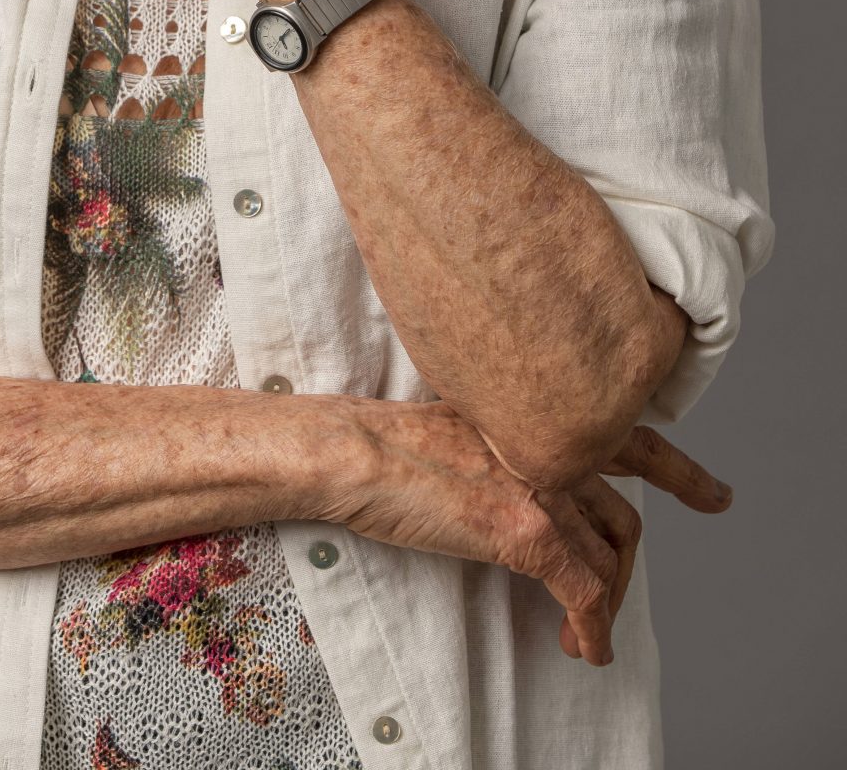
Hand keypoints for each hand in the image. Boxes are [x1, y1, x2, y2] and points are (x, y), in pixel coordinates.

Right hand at [319, 398, 731, 668]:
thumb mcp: (459, 422)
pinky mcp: (527, 530)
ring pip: (611, 554)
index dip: (670, 462)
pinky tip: (584, 648)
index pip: (623, 435)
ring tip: (594, 632)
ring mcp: (545, 485)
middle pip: (628, 500)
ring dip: (610, 602)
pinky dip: (591, 629)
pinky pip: (583, 593)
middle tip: (710, 507)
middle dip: (663, 524)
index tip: (696, 477)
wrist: (352, 449)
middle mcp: (552, 442)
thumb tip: (514, 480)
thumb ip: (501, 443)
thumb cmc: (384, 439)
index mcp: (535, 414)